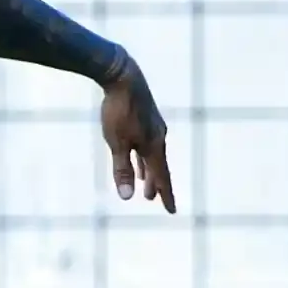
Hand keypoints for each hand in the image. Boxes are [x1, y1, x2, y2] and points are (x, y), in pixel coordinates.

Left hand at [100, 53, 175, 212]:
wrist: (123, 77)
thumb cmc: (119, 111)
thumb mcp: (117, 143)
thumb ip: (122, 169)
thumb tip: (126, 196)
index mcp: (154, 147)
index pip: (162, 177)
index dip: (165, 195)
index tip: (170, 210)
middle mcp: (158, 138)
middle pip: (157, 167)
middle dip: (155, 184)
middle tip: (151, 199)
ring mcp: (152, 127)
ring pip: (151, 154)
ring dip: (147, 170)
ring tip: (144, 183)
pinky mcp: (144, 117)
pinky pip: (145, 142)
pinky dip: (141, 154)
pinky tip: (135, 154)